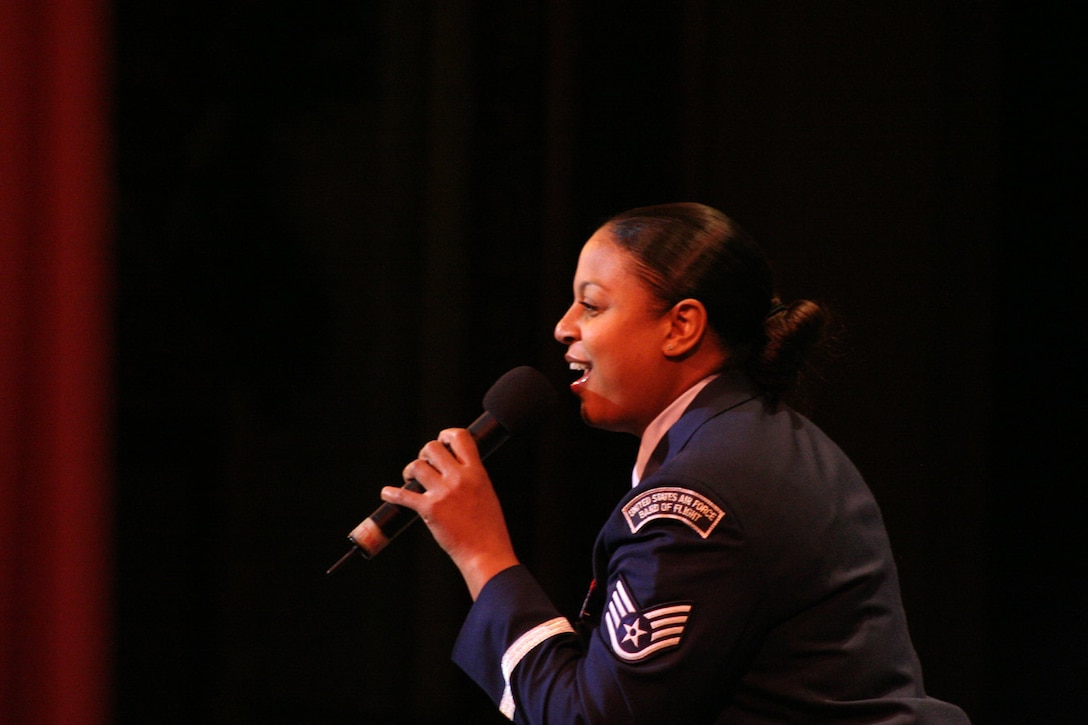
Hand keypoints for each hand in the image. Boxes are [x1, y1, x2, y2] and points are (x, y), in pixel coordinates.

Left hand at [381, 428, 518, 598]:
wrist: (486, 553)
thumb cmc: (489, 528)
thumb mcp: (486, 493)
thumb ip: (471, 478)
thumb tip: (454, 469)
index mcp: (477, 472)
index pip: (460, 437)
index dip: (447, 435)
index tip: (442, 441)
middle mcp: (460, 478)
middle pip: (432, 448)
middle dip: (424, 454)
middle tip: (423, 465)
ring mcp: (444, 493)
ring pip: (417, 467)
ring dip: (410, 472)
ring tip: (410, 481)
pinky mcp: (430, 510)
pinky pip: (403, 495)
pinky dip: (392, 494)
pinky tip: (387, 494)